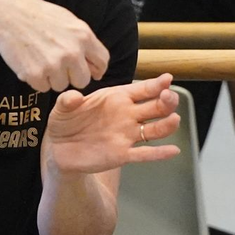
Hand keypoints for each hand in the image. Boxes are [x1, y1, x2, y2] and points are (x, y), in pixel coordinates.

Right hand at [0, 0, 111, 91]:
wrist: (5, 13)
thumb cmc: (38, 15)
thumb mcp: (68, 20)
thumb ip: (84, 42)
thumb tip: (97, 67)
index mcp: (83, 36)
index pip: (102, 63)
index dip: (95, 68)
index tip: (87, 69)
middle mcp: (72, 52)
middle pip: (83, 81)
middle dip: (71, 76)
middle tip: (57, 64)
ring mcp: (54, 65)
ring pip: (61, 86)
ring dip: (52, 77)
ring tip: (40, 59)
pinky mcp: (36, 74)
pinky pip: (43, 88)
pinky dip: (36, 79)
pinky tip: (30, 62)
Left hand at [43, 74, 179, 175]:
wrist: (59, 149)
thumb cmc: (64, 122)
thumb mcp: (62, 107)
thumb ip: (68, 100)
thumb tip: (73, 97)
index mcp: (117, 98)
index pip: (142, 90)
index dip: (156, 84)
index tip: (167, 79)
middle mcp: (127, 116)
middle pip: (154, 107)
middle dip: (166, 101)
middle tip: (169, 97)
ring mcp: (127, 136)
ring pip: (154, 130)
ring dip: (167, 125)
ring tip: (174, 120)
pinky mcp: (123, 155)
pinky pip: (144, 154)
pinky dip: (159, 153)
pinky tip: (173, 150)